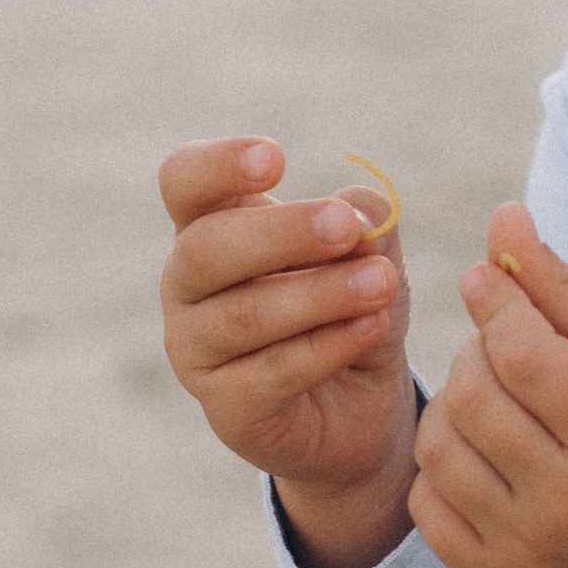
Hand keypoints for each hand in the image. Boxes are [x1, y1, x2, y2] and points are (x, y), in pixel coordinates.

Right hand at [158, 138, 417, 567]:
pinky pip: (271, 373)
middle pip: (207, 247)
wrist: (355, 408)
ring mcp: (196, 350)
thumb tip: (359, 220)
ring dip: (320, 294)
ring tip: (384, 283)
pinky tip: (375, 327)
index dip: (218, 165)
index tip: (276, 159)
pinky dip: (328, 346)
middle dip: (282, 232)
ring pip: (244, 314)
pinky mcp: (225, 407)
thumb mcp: (369, 256)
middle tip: (346, 227)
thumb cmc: (347, 309)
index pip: (184, 182)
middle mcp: (187, 285)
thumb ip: (364, 224)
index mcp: (210, 226)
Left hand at [412, 205, 567, 567]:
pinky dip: (443, 465)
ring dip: (454, 406)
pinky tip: (485, 455)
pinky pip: (425, 500)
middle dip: (476, 355)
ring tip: (495, 401)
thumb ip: (558, 285)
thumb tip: (501, 215)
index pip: (520, 351)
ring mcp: (529, 548)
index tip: (488, 280)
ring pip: (437, 446)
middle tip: (504, 350)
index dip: (493, 301)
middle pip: (470, 397)